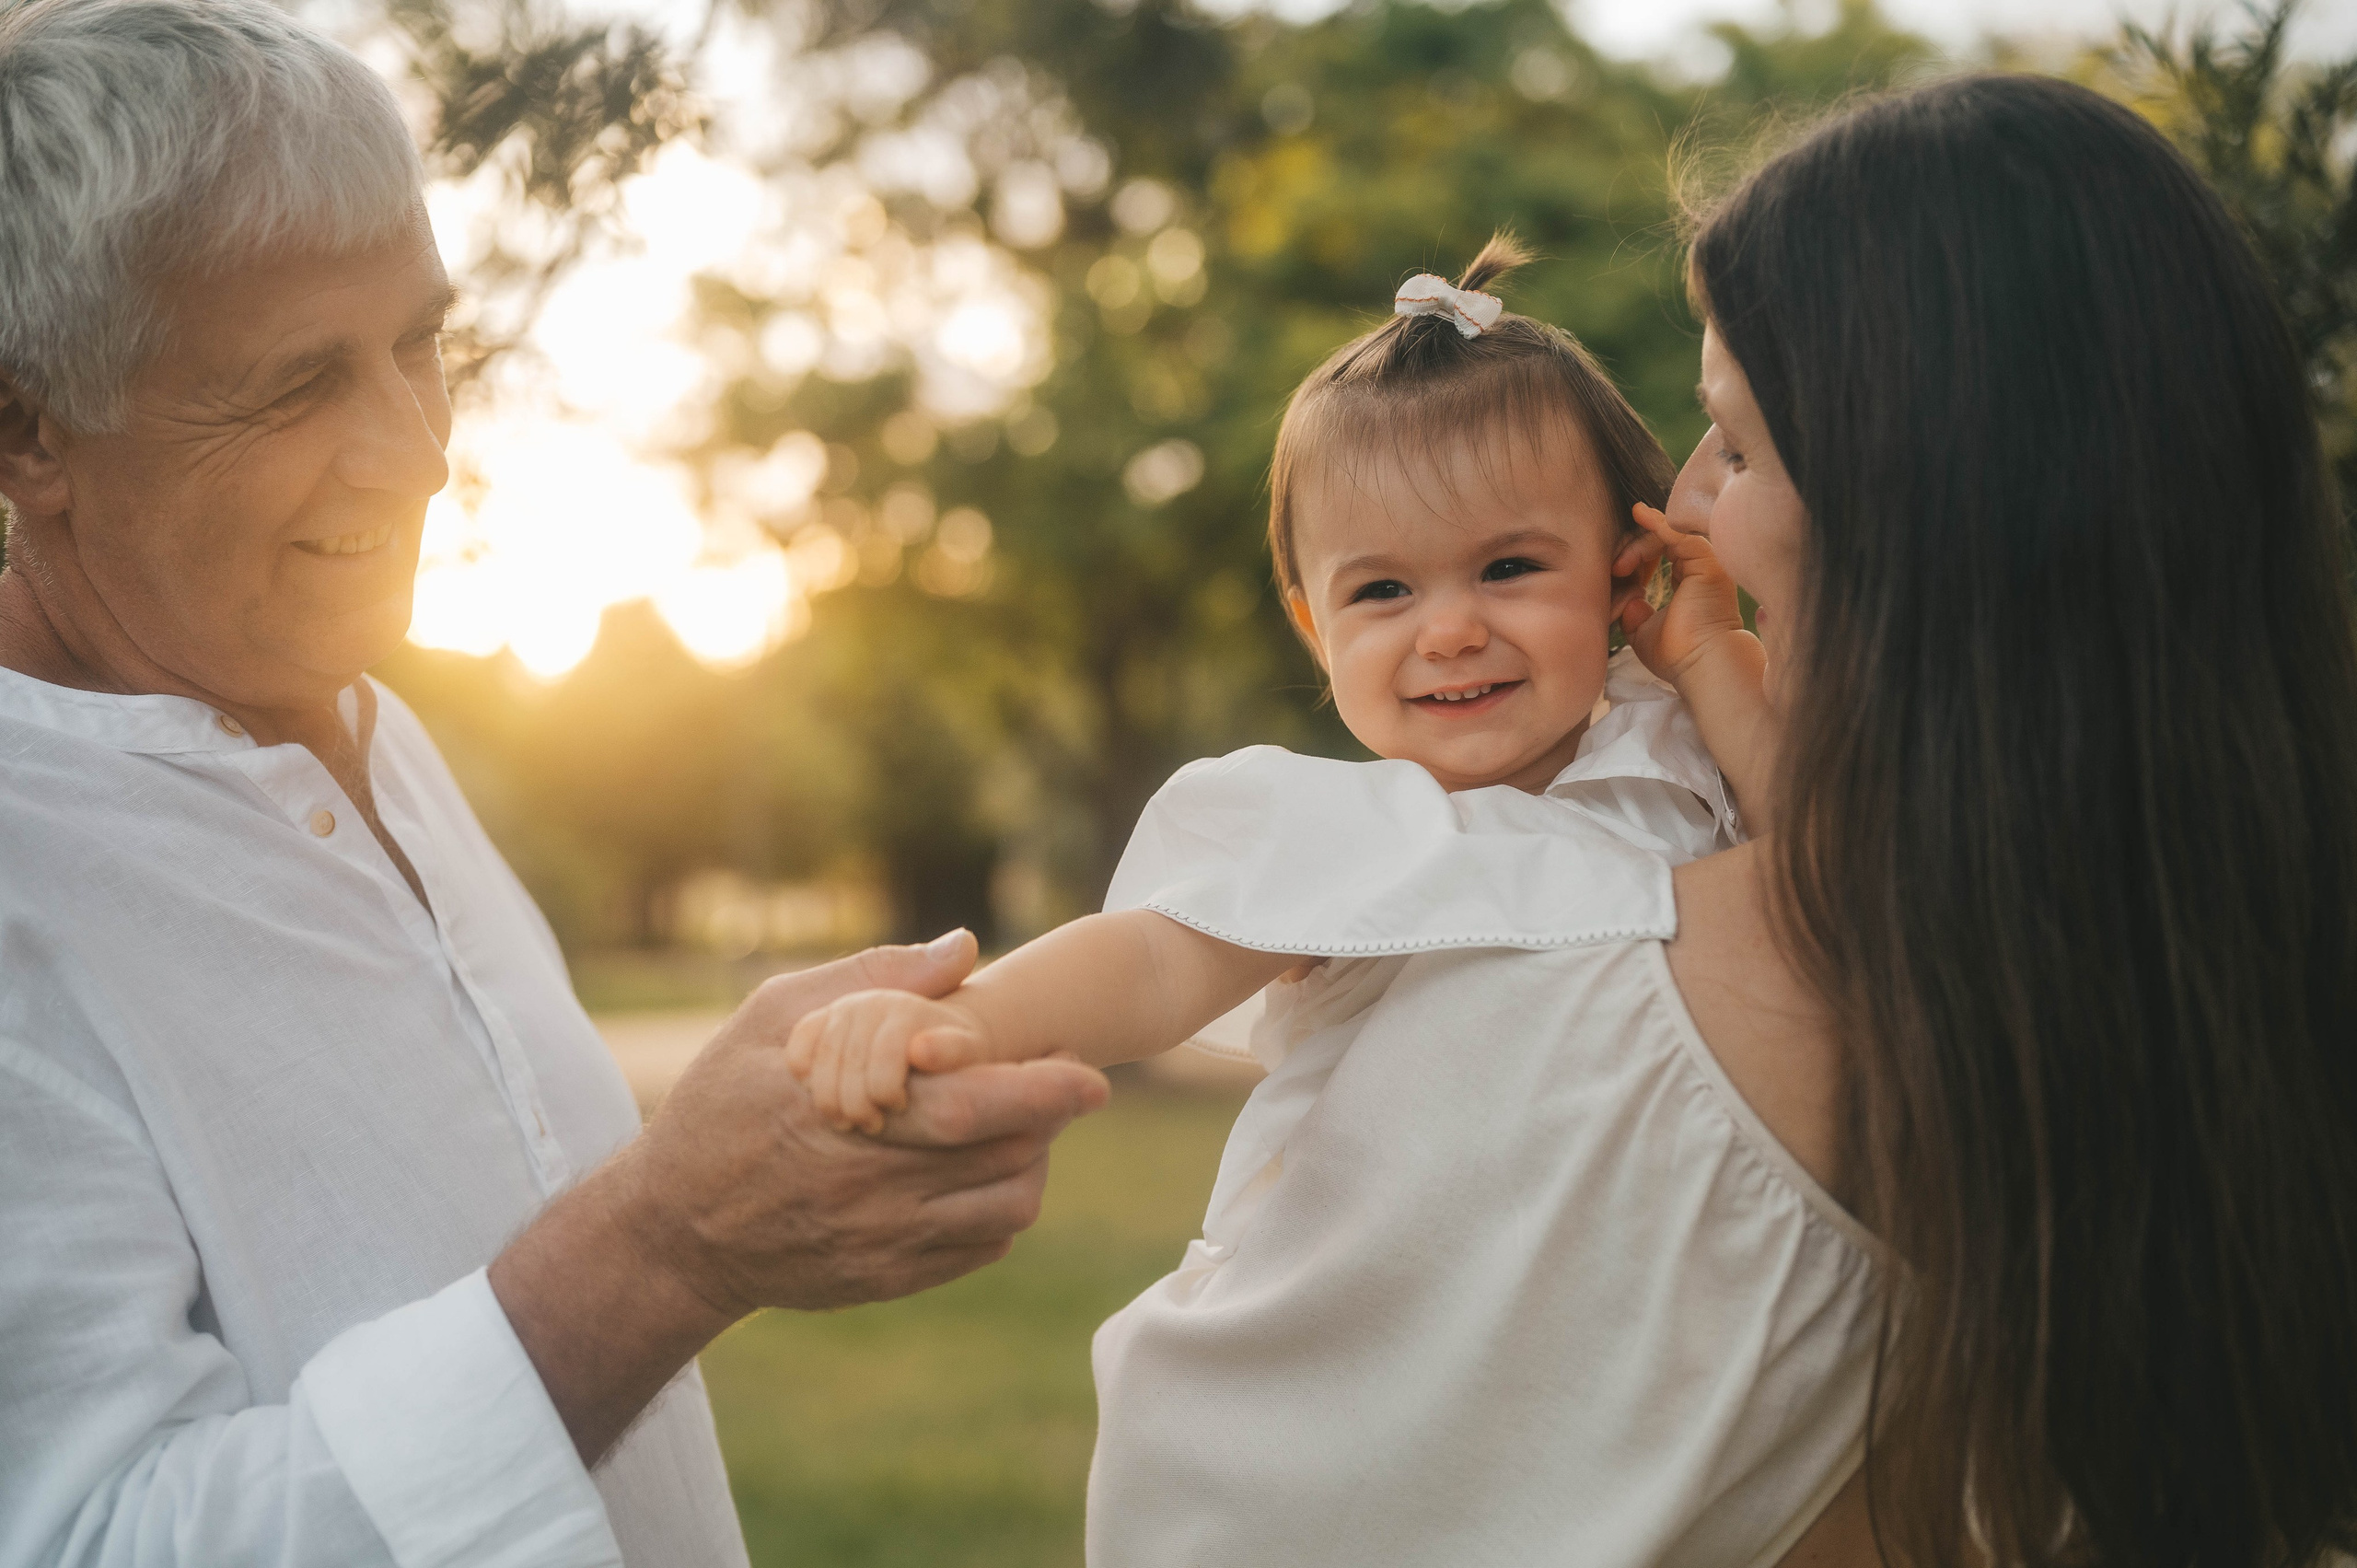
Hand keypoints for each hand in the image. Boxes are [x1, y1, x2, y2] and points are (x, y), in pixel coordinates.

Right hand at [489, 931, 1108, 1461]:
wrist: (673, 1232)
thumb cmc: (720, 1107)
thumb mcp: (771, 1020)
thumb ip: (870, 978)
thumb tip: (964, 948)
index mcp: (847, 1116)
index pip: (971, 1105)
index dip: (1042, 1090)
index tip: (1088, 1071)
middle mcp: (871, 1189)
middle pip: (1005, 1159)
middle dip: (1051, 1119)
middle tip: (1068, 1085)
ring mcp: (882, 1243)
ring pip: (1004, 1209)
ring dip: (1031, 1164)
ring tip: (1022, 1127)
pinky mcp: (886, 1279)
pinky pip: (978, 1250)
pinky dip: (998, 1211)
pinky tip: (980, 1173)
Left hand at [1615, 502, 1750, 684]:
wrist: (1701, 664)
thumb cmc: (1676, 654)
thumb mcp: (1643, 630)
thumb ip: (1633, 611)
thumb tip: (1627, 598)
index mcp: (1686, 583)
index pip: (1657, 554)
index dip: (1633, 557)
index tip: (1614, 571)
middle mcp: (1698, 569)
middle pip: (1659, 541)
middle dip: (1630, 549)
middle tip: (1613, 567)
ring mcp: (1705, 563)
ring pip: (1666, 535)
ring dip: (1637, 544)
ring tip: (1619, 564)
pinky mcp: (1706, 560)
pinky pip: (1679, 532)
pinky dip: (1657, 522)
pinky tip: (1638, 513)